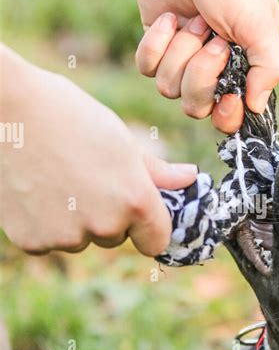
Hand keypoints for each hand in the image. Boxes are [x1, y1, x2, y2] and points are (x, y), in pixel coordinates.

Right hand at [0, 47, 196, 255]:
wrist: (8, 108)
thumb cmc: (70, 115)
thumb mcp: (121, 140)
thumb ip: (157, 171)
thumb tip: (190, 178)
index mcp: (135, 201)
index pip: (157, 240)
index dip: (149, 227)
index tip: (138, 213)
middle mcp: (104, 226)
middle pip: (115, 237)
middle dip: (107, 215)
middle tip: (85, 176)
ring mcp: (66, 237)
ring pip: (80, 239)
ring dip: (74, 220)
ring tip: (56, 177)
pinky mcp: (32, 242)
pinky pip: (48, 240)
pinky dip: (43, 223)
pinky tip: (34, 189)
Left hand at [96, 0, 278, 133]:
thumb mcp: (259, 21)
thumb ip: (269, 67)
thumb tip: (256, 107)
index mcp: (246, 63)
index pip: (234, 114)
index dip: (228, 115)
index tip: (228, 98)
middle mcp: (215, 66)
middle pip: (198, 107)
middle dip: (201, 75)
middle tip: (212, 40)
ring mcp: (183, 56)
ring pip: (169, 89)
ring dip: (181, 52)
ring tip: (193, 19)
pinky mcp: (156, 44)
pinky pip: (147, 68)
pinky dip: (156, 43)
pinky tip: (169, 17)